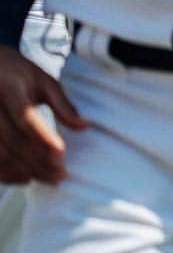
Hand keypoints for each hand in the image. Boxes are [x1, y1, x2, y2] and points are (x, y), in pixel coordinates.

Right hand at [0, 47, 87, 185]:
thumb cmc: (19, 73)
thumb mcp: (43, 80)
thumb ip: (62, 104)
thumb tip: (85, 127)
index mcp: (10, 89)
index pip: (25, 118)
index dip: (42, 138)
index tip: (61, 154)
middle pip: (14, 142)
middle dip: (39, 161)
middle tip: (61, 175)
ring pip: (1, 155)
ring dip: (25, 171)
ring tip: (49, 178)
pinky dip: (7, 174)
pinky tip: (26, 178)